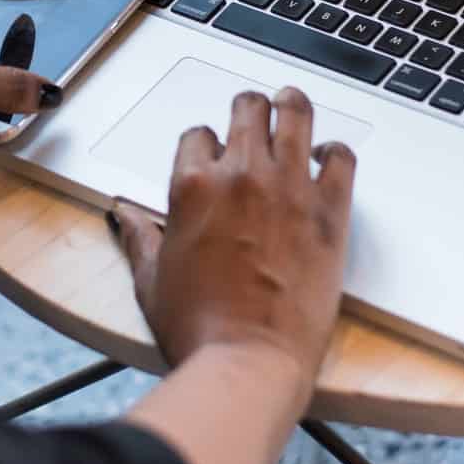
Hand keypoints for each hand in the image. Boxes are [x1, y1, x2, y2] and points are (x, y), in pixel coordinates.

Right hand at [111, 87, 355, 393]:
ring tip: (292, 104)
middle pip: (247, 109)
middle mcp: (240, 175)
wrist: (248, 360)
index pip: (198, 135)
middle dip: (248, 109)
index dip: (206, 144)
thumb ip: (138, 237)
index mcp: (192, 186)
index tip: (214, 158)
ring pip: (295, 115)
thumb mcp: (151, 279)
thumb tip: (122, 214)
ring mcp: (289, 188)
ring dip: (292, 105)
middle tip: (254, 115)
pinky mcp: (330, 211)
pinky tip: (329, 157)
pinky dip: (336, 151)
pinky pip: (341, 158)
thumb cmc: (199, 327)